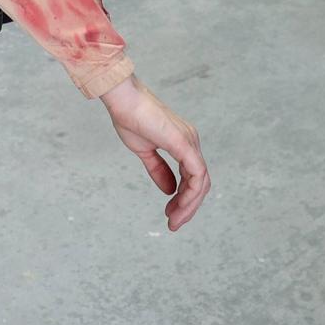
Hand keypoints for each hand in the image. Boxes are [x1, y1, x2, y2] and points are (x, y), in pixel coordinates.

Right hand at [101, 75, 209, 230]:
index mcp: (183, 143)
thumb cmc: (130, 118)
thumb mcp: (145, 151)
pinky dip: (190, 194)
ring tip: (174, 220)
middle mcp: (191, 142)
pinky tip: (178, 206)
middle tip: (174, 224)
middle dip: (189, 206)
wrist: (123, 100)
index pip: (193, 176)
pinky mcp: (185, 144)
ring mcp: (190, 142)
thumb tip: (169, 190)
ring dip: (189, 205)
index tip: (170, 213)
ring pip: (201, 182)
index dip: (184, 198)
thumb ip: (158, 170)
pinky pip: (196, 175)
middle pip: (200, 182)